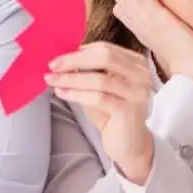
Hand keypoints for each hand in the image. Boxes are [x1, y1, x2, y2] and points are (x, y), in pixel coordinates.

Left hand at [46, 42, 154, 181]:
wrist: (129, 144)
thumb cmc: (112, 113)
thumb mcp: (100, 86)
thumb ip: (88, 71)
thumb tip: (62, 59)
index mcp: (135, 63)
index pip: (105, 48)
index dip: (79, 51)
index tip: (58, 58)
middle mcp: (141, 74)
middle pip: (105, 57)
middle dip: (75, 60)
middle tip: (52, 65)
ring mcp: (137, 92)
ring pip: (101, 79)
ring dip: (72, 79)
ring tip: (52, 80)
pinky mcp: (129, 110)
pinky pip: (99, 98)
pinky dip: (77, 94)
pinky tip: (61, 93)